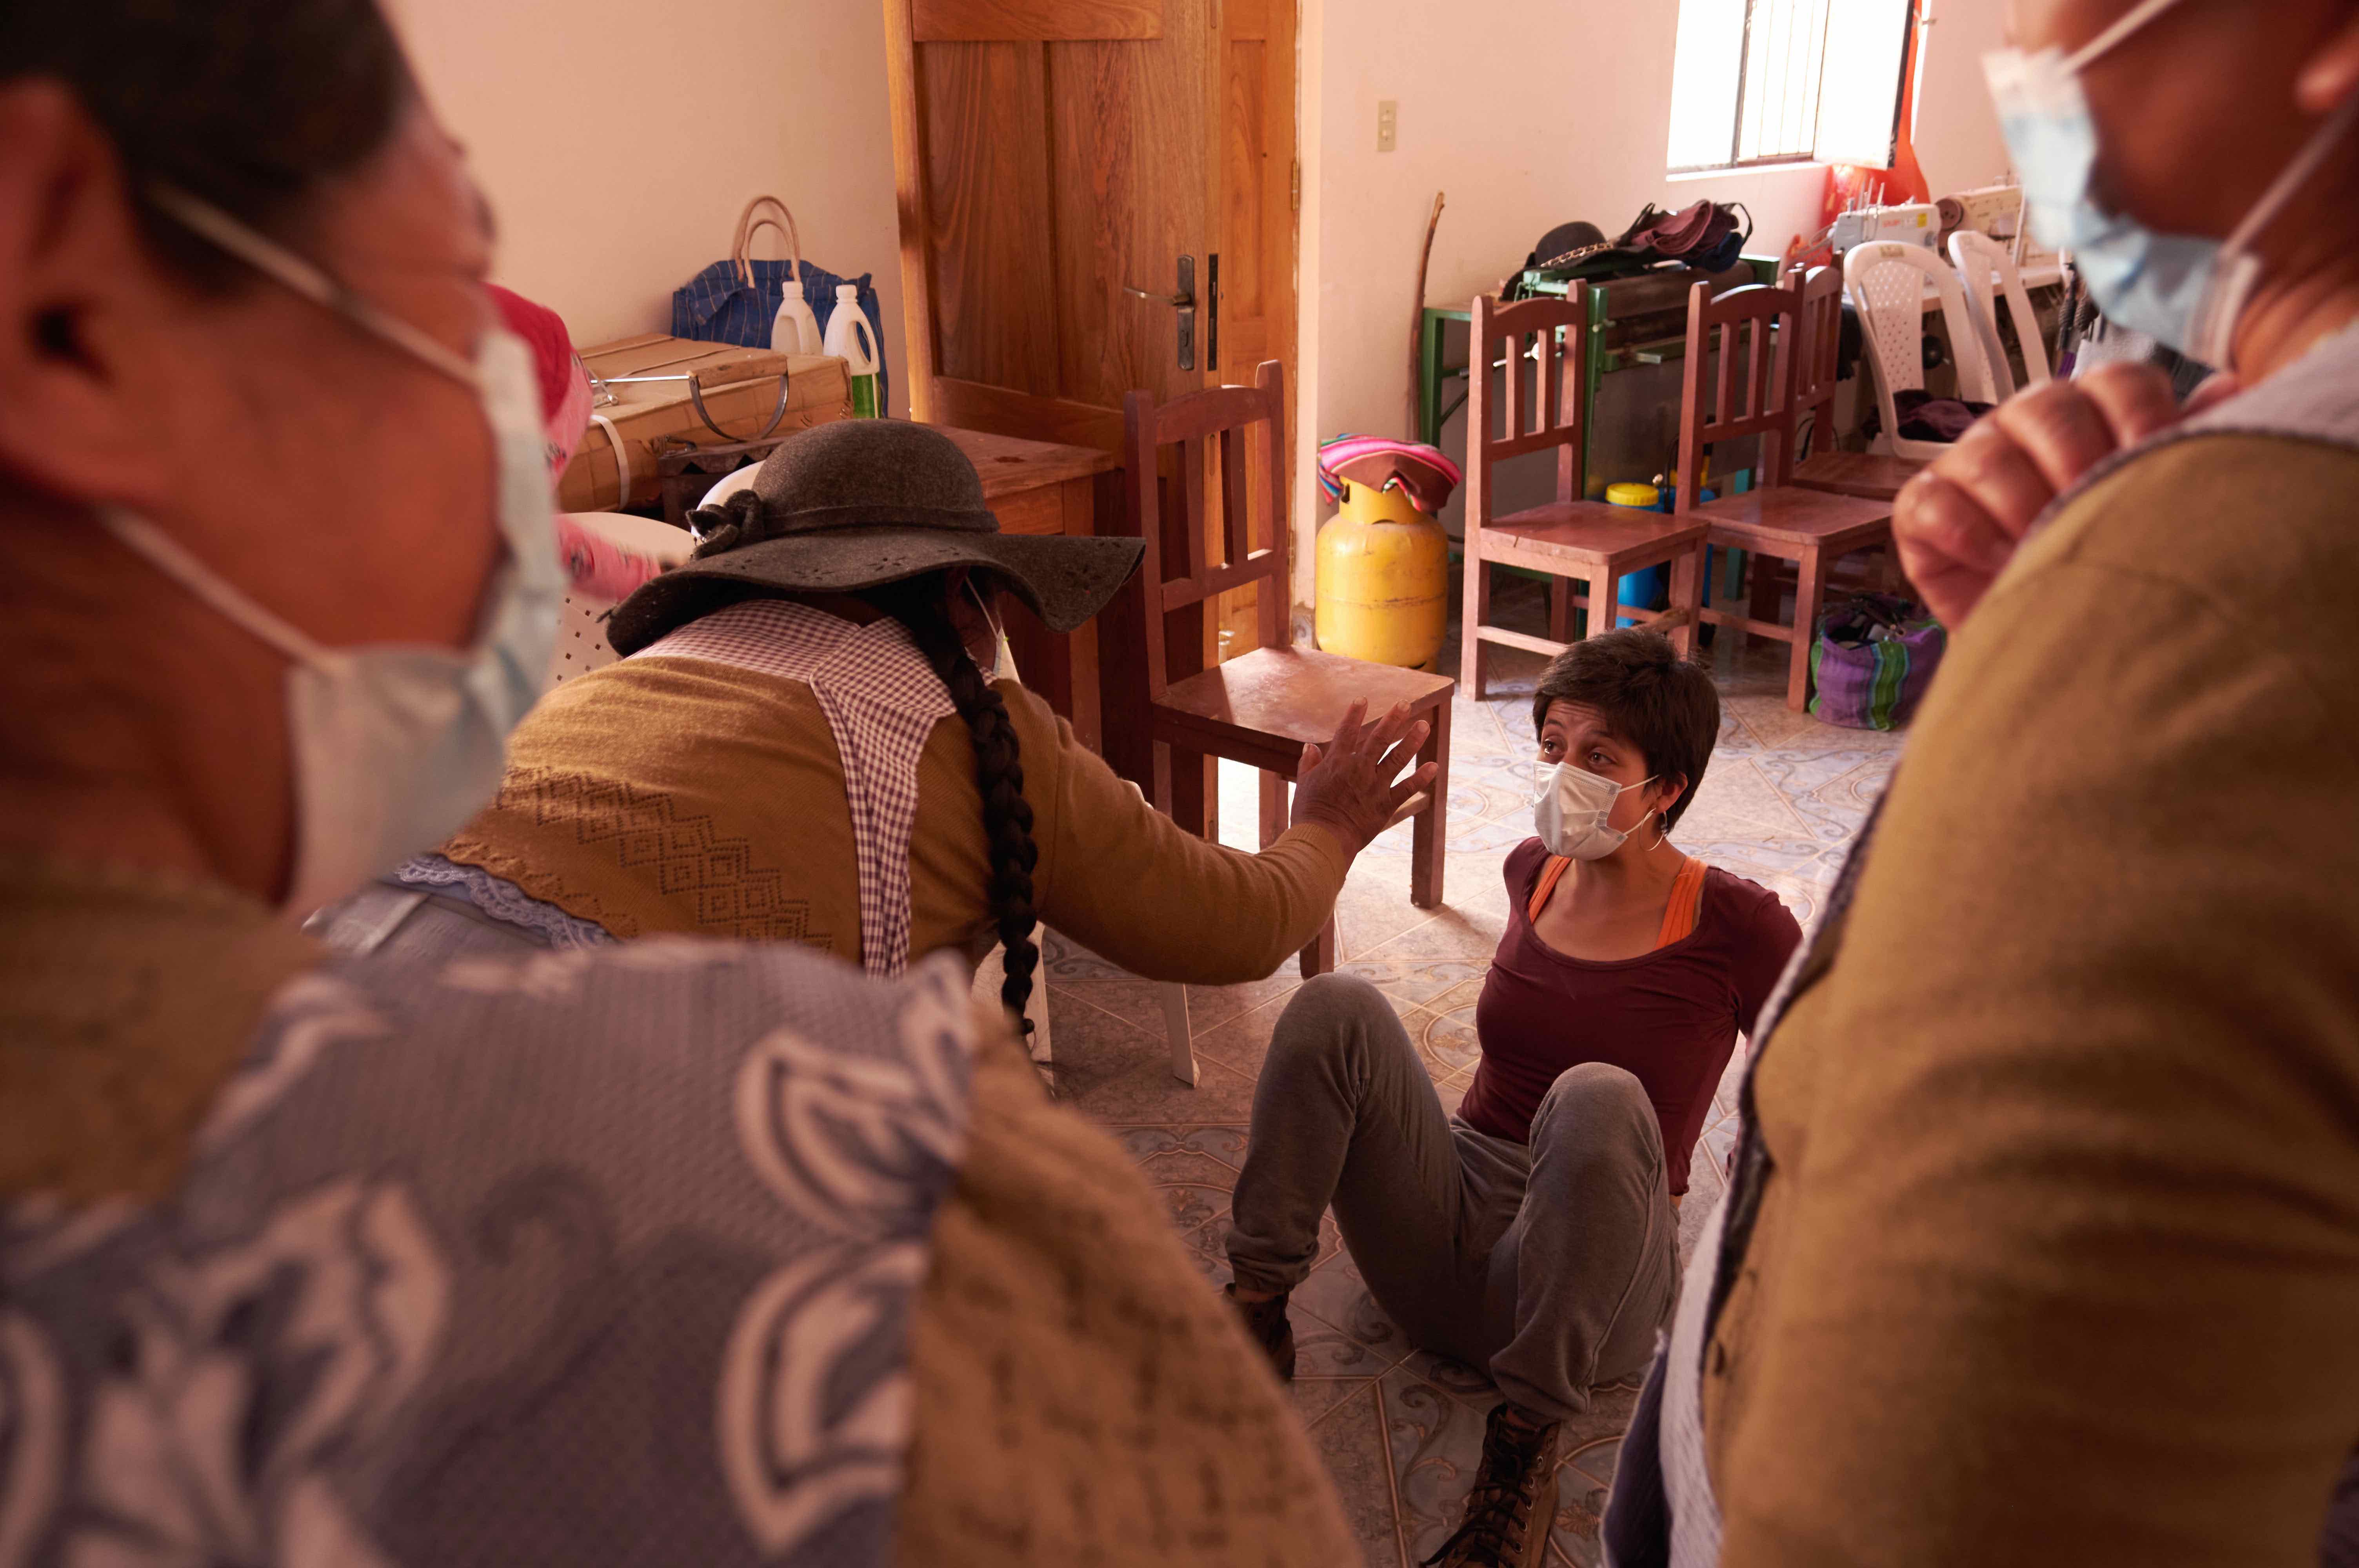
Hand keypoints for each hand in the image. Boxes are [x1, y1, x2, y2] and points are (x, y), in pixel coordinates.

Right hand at [1290, 700, 1439, 858]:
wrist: (1323, 838)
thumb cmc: (1309, 813)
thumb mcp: (1304, 784)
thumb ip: (1308, 763)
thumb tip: (1310, 746)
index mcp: (1336, 762)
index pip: (1346, 732)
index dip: (1354, 714)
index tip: (1363, 700)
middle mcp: (1358, 769)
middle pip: (1378, 738)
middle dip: (1392, 719)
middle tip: (1405, 703)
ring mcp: (1374, 785)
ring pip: (1397, 758)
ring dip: (1411, 740)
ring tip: (1424, 725)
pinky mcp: (1385, 804)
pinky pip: (1406, 788)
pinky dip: (1421, 778)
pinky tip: (1434, 765)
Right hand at [1893, 362, 2233, 628]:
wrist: (2053, 648)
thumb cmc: (2106, 575)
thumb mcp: (2156, 513)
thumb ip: (2186, 450)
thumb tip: (2225, 391)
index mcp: (2092, 415)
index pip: (2116, 383)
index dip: (2139, 420)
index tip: (2154, 470)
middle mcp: (2026, 427)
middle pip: (2045, 406)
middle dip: (2075, 462)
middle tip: (2091, 514)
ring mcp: (1970, 463)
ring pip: (1985, 452)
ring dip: (2020, 502)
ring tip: (2043, 548)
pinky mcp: (1923, 510)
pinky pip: (1928, 501)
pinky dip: (1963, 530)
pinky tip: (1999, 562)